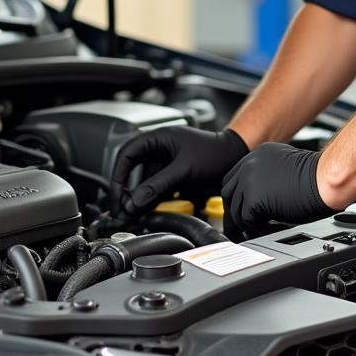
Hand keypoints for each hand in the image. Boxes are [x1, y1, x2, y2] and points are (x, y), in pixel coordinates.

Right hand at [110, 125, 247, 216]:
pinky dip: (148, 201)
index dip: (119, 175)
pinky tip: (143, 213)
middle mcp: (158, 149)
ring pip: (143, 182)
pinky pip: (155, 189)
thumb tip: (134, 202)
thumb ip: (158, 185)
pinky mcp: (173, 176)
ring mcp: (165, 163)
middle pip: (132, 170)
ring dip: (135, 199)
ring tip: (129, 217)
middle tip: (120, 210)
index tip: (118, 195)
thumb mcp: (184, 170)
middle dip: (125, 191)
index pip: (127, 154)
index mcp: (158, 138)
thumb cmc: (215, 154)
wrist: (237, 159)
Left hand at [222, 143, 332, 236]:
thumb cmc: (317, 176)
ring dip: (243, 222)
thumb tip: (265, 195)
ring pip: (235, 207)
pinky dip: (252, 228)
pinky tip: (260, 233)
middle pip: (229, 192)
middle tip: (240, 226)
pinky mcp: (254, 198)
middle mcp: (250, 165)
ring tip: (251, 233)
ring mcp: (249, 180)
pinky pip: (246, 219)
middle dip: (234, 210)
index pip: (235, 178)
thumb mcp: (286, 168)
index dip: (238, 196)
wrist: (324, 179)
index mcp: (258, 156)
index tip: (240, 208)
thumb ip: (270, 176)